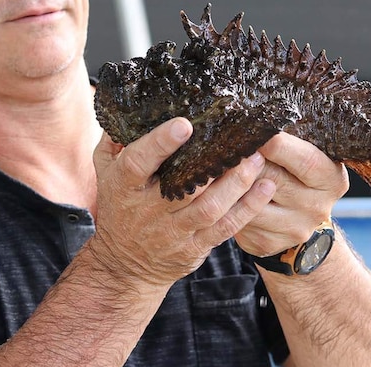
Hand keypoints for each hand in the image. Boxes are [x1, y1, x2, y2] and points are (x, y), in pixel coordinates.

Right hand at [90, 117, 275, 286]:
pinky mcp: (194, 247)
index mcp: (125, 185)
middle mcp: (150, 209)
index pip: (139, 161)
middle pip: (186, 186)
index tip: (185, 124)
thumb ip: (114, 140)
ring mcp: (174, 230)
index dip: (161, 143)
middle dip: (216, 163)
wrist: (124, 264)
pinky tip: (265, 188)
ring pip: (210, 207)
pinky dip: (248, 208)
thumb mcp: (104, 171)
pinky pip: (225, 228)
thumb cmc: (118, 207)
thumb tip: (126, 107)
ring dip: (238, 183)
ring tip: (257, 159)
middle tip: (241, 139)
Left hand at [234, 132, 348, 256]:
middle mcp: (317, 208)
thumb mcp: (305, 152)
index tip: (253, 130)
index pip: (304, 159)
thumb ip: (290, 139)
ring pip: (251, 202)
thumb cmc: (296, 172)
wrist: (296, 216)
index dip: (274, 144)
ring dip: (231, 184)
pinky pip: (239, 221)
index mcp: (331, 180)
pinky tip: (223, 192)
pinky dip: (227, 205)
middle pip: (272, 178)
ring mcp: (293, 229)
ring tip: (221, 166)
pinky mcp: (267, 243)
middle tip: (228, 145)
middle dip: (247, 161)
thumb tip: (258, 120)